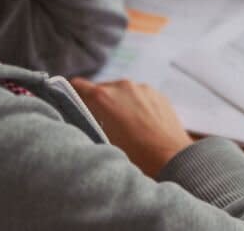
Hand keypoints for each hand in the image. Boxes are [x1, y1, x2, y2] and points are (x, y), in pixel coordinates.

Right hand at [70, 78, 193, 176]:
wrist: (171, 157)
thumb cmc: (135, 156)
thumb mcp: (101, 141)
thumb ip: (87, 124)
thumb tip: (78, 117)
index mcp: (103, 97)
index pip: (77, 85)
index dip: (72, 94)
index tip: (72, 103)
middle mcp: (122, 86)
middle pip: (101, 89)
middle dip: (98, 103)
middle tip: (101, 124)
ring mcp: (142, 88)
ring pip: (122, 92)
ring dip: (119, 103)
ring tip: (124, 127)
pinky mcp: (157, 93)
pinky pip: (140, 96)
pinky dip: (136, 105)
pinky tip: (141, 124)